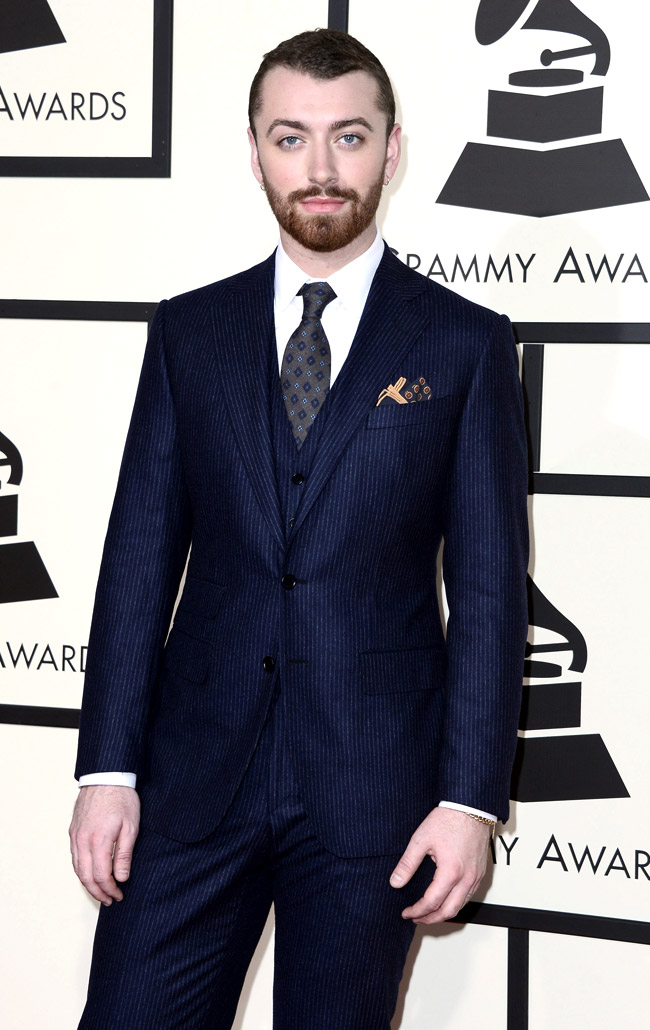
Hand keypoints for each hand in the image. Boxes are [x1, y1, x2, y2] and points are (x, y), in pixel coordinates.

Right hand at [69, 785, 139, 905]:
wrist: (106, 776)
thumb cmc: (121, 799)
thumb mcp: (131, 826)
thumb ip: (124, 854)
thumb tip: (121, 878)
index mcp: (99, 841)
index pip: (101, 876)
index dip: (110, 890)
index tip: (119, 895)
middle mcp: (82, 841)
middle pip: (85, 877)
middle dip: (98, 892)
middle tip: (109, 900)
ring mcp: (75, 836)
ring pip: (77, 869)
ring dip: (88, 884)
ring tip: (100, 892)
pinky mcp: (73, 831)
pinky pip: (74, 857)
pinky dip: (81, 870)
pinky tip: (90, 874)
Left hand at [390, 807, 490, 923]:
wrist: (470, 807)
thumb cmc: (448, 819)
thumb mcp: (421, 840)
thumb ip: (407, 864)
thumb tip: (395, 882)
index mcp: (450, 872)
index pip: (431, 903)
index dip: (417, 911)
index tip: (406, 912)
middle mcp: (466, 878)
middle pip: (448, 911)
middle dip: (430, 919)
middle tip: (416, 918)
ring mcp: (476, 876)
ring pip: (461, 906)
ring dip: (443, 913)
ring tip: (428, 912)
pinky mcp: (480, 872)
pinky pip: (469, 896)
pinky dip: (456, 903)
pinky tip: (445, 900)